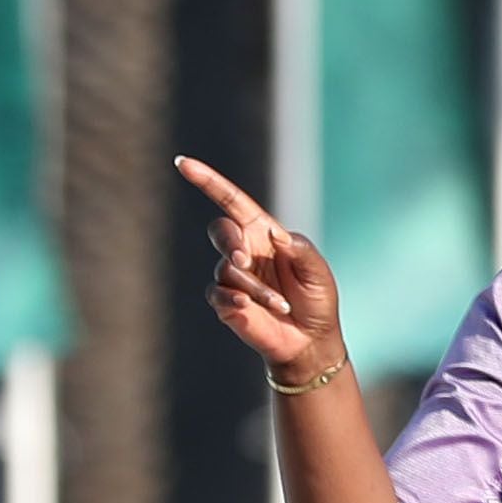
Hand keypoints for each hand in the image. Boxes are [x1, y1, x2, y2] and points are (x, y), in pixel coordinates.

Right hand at [179, 157, 348, 381]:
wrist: (311, 339)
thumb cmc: (317, 300)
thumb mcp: (318, 273)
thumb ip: (301, 251)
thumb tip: (276, 237)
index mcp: (263, 233)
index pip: (231, 201)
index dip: (208, 181)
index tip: (183, 163)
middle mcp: (243, 250)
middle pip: (219, 231)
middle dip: (229, 242)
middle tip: (244, 259)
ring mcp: (232, 276)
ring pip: (227, 270)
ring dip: (256, 289)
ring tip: (282, 305)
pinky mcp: (224, 301)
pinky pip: (219, 294)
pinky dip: (235, 301)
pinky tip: (250, 309)